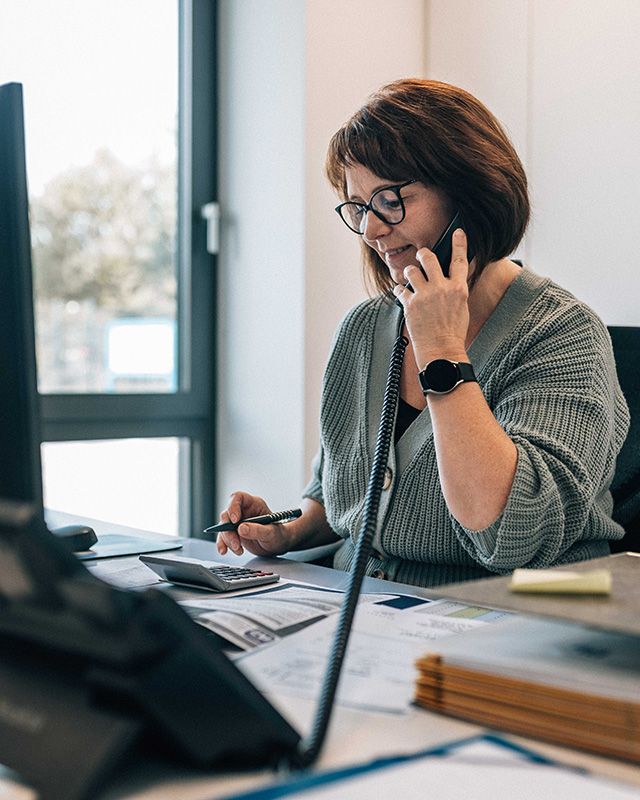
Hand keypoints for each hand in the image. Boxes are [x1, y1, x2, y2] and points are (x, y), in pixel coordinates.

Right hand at [216, 491, 292, 556]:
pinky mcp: (234, 533)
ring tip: (239, 550)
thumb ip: (258, 530)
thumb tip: (241, 529)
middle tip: (236, 542)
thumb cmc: (278, 535)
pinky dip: (222, 544)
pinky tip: (224, 551)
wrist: (278, 546)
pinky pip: (223, 536)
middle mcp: (243, 511)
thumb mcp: (272, 533)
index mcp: (254, 504)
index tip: (235, 521)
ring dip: (228, 539)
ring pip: (224, 527)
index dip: (233, 506)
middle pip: (227, 514)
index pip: (238, 498)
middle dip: (229, 529)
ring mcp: (237, 522)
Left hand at [393, 228, 469, 366]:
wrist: (441, 351)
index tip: (457, 232)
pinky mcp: (410, 304)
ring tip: (411, 278)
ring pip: (412, 270)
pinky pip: (400, 289)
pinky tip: (402, 294)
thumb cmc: (453, 332)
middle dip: (423, 253)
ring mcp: (424, 295)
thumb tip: (449, 278)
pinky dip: (400, 291)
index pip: (460, 260)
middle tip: (421, 254)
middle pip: (429, 258)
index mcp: (459, 288)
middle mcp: (441, 288)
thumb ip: (455, 290)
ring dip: (410, 272)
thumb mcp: (462, 307)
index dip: (459, 243)